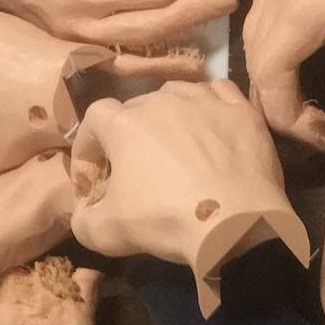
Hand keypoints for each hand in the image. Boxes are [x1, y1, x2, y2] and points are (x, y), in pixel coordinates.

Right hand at [70, 80, 309, 315]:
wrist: (234, 224)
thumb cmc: (165, 221)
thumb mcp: (105, 233)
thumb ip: (83, 219)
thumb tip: (85, 211)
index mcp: (124, 124)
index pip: (94, 117)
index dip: (89, 144)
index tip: (94, 173)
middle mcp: (162, 102)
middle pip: (136, 106)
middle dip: (129, 133)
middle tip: (136, 166)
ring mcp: (205, 101)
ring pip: (176, 94)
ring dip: (168, 114)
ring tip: (174, 141)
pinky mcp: (241, 111)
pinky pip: (219, 92)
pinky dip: (209, 103)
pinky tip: (210, 123)